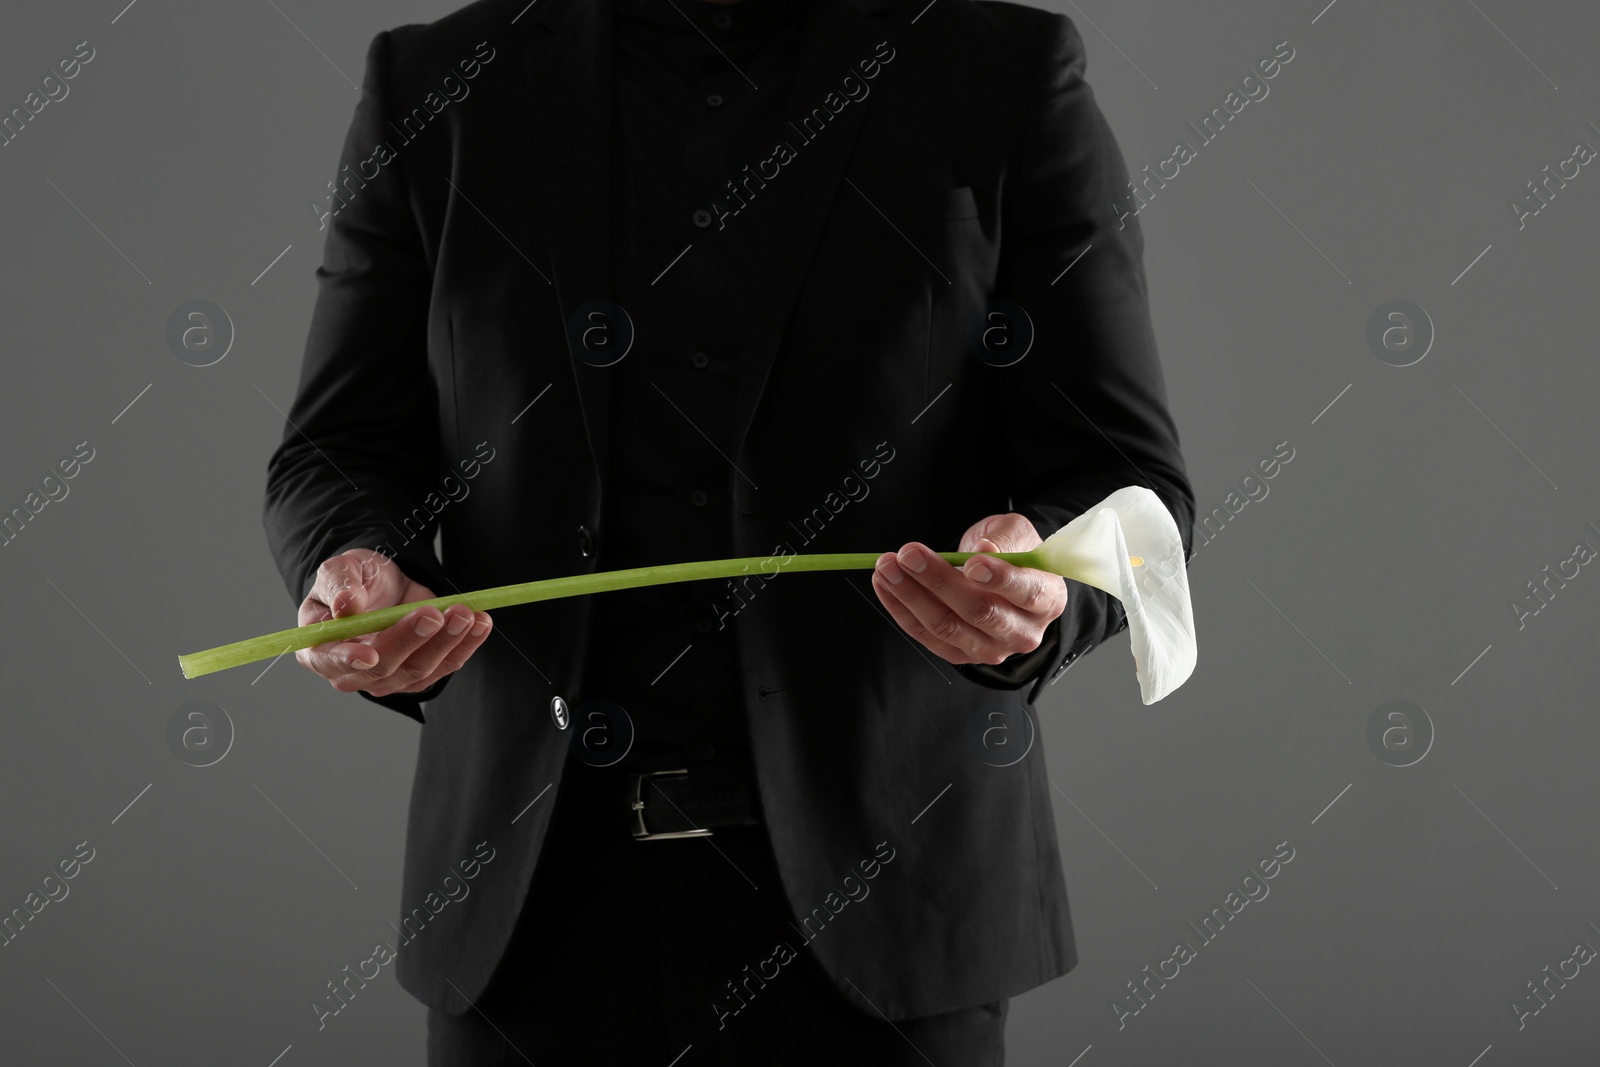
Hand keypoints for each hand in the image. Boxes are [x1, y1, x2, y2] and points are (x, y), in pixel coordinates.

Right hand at [295, 548, 491, 696]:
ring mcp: (388, 677)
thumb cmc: (354, 580)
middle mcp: (351, 671)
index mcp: (319, 648)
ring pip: (419, 670)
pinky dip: (465, 645)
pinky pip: (445, 666)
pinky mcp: (419, 674)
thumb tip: (346, 604)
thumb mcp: (340, 569)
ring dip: (446, 642)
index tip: (370, 654)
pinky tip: (480, 623)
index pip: (330, 661)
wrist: (383, 583)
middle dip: (410, 640)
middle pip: (383, 669)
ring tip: (465, 613)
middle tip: (433, 614)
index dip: (348, 660)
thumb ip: (339, 583)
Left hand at [871, 513, 1066, 665]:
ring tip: (886, 566)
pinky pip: (925, 635)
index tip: (970, 562)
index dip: (999, 578)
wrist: (1003, 576)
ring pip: (947, 626)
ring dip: (910, 595)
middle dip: (938, 581)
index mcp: (1047, 599)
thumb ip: (1004, 540)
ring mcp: (991, 649)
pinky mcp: (960, 654)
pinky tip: (883, 583)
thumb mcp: (1015, 533)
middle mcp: (1023, 632)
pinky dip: (900, 609)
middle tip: (908, 554)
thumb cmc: (1013, 552)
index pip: (1026, 593)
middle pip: (980, 612)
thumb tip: (985, 550)